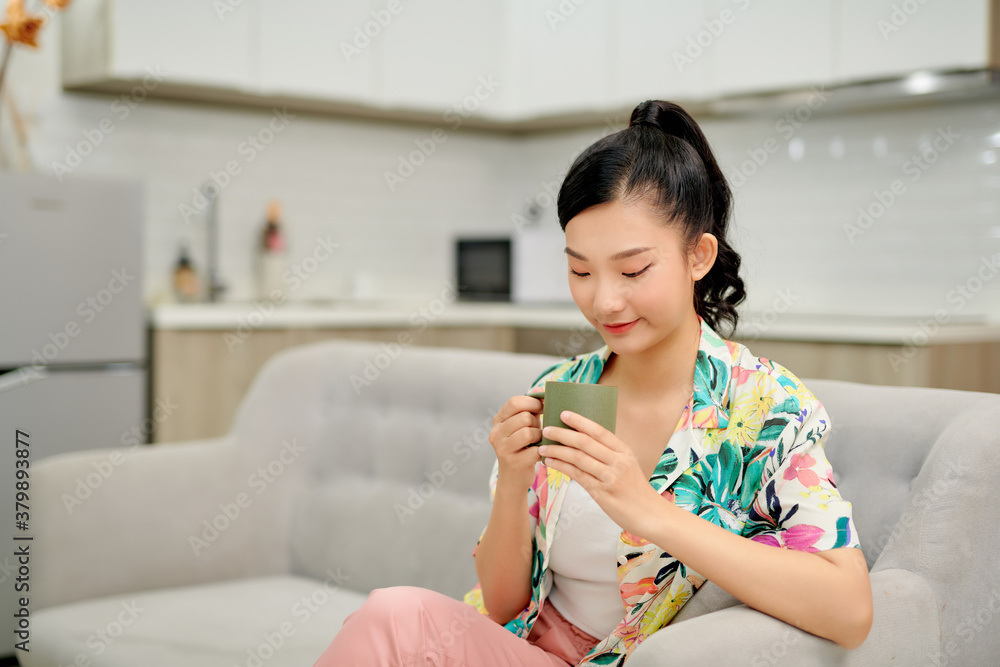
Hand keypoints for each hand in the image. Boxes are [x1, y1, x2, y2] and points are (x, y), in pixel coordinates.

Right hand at [489, 395, 543, 493]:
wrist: (513, 479)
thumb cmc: (522, 449)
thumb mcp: (520, 428)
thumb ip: (529, 413)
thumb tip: (545, 396)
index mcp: (498, 421)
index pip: (514, 402)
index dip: (532, 402)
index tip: (543, 407)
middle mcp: (496, 434)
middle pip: (524, 417)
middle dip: (537, 423)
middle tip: (538, 431)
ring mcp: (502, 449)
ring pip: (528, 432)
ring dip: (539, 436)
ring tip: (539, 442)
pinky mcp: (512, 463)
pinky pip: (535, 450)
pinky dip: (543, 450)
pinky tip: (542, 453)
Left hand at [539, 410, 663, 536]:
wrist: (649, 514)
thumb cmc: (635, 490)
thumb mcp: (627, 466)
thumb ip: (608, 454)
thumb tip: (581, 442)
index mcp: (624, 451)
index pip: (599, 431)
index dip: (580, 421)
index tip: (564, 414)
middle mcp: (618, 461)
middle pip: (585, 442)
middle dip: (562, 434)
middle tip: (546, 429)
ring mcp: (610, 477)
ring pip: (578, 458)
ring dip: (557, 450)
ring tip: (543, 447)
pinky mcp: (602, 493)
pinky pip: (577, 475)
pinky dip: (561, 466)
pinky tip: (550, 462)